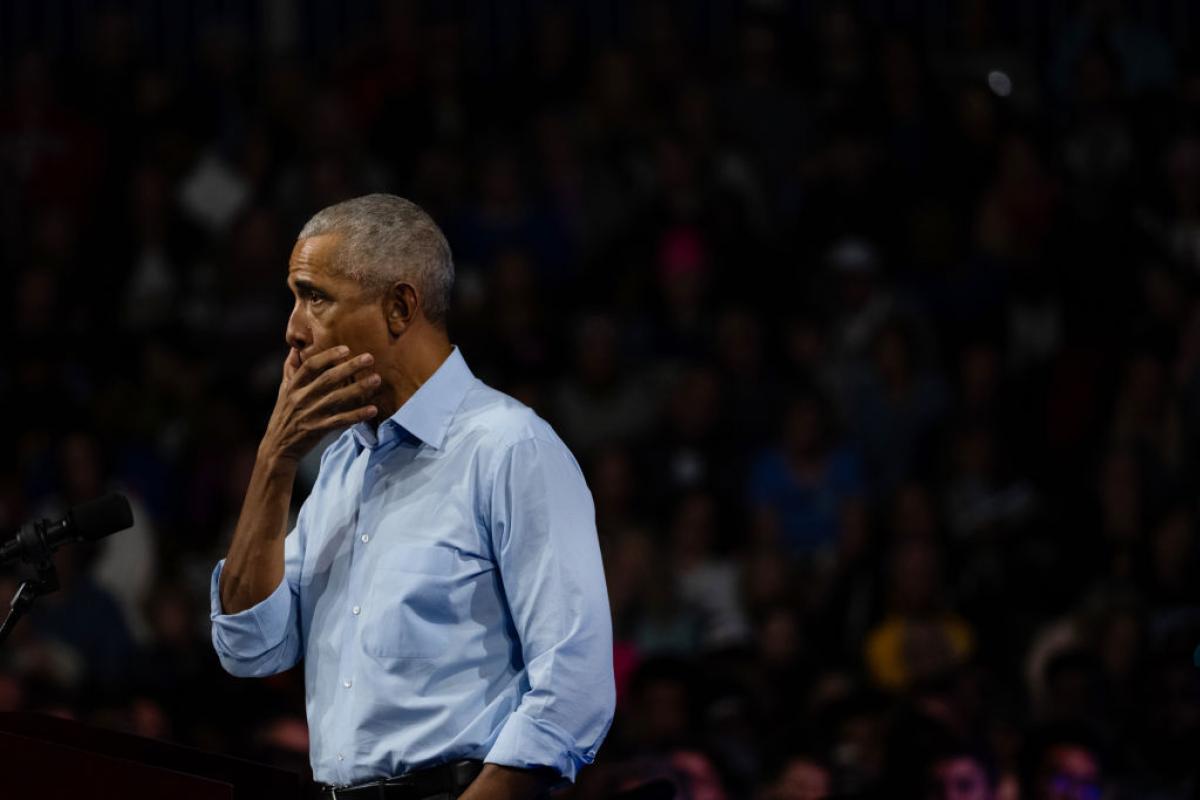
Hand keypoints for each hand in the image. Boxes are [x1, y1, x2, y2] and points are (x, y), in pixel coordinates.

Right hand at [259, 346, 378, 465]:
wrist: (277, 447)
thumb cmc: (284, 414)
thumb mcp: (284, 390)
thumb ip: (291, 368)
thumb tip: (296, 347)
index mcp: (293, 386)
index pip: (310, 366)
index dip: (327, 356)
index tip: (346, 349)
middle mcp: (301, 398)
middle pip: (328, 379)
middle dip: (349, 367)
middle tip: (370, 358)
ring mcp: (310, 414)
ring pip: (337, 399)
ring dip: (358, 388)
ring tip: (376, 379)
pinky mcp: (317, 430)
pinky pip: (340, 421)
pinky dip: (357, 415)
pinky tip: (373, 409)